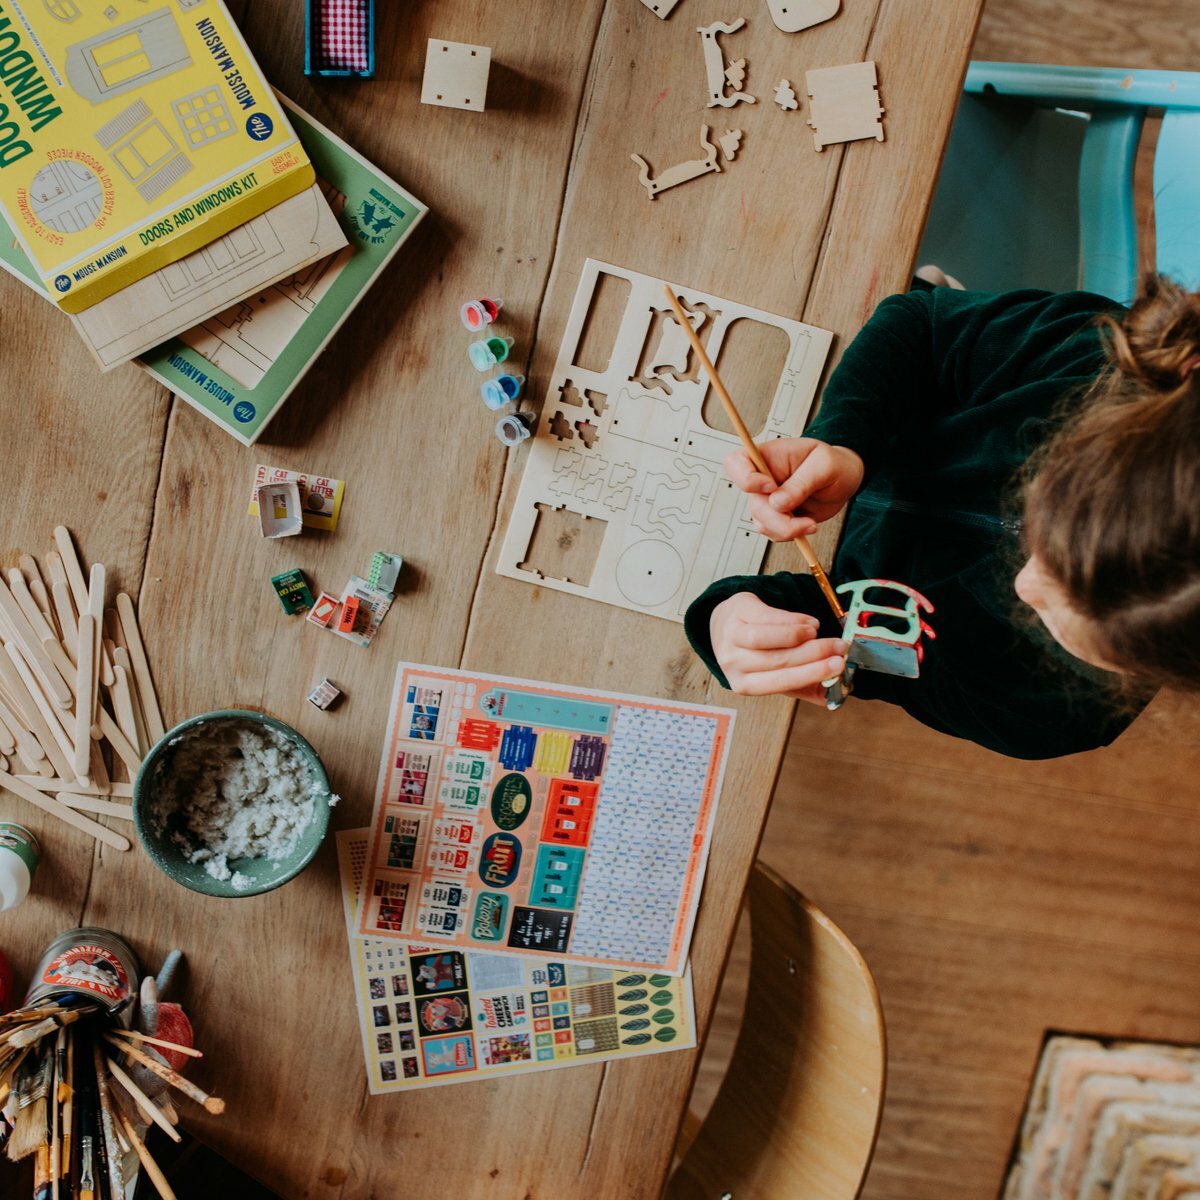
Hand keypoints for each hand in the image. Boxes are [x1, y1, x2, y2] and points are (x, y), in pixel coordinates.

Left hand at [710, 592, 846, 704]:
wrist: (730, 624)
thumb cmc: (757, 652)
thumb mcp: (774, 672)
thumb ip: (802, 685)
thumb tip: (832, 696)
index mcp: (744, 684)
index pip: (780, 682)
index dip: (811, 674)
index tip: (838, 666)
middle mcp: (733, 663)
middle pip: (778, 660)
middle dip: (815, 654)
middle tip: (839, 648)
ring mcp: (731, 637)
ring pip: (770, 638)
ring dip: (800, 636)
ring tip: (818, 633)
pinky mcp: (737, 612)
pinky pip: (768, 617)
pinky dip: (793, 619)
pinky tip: (808, 622)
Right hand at [725, 438, 863, 541]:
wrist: (844, 481)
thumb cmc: (834, 464)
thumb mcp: (824, 466)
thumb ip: (801, 483)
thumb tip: (777, 503)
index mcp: (769, 456)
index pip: (736, 462)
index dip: (746, 479)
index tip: (771, 487)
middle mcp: (763, 478)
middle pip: (753, 503)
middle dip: (778, 519)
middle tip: (803, 521)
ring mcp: (767, 499)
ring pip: (761, 522)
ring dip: (786, 529)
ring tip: (810, 523)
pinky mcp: (775, 515)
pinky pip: (772, 531)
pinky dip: (789, 534)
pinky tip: (806, 525)